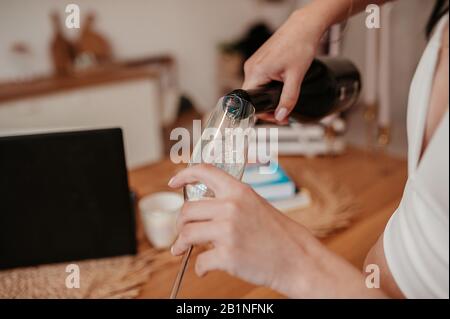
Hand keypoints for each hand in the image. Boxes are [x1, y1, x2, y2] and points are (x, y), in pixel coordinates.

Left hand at [168, 164, 384, 297]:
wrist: (297, 259)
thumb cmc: (278, 235)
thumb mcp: (256, 206)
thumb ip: (230, 204)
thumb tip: (202, 211)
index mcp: (239, 191)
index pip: (205, 171)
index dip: (184, 175)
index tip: (173, 182)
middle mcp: (231, 207)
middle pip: (187, 210)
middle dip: (180, 223)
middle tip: (182, 232)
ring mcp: (228, 231)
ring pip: (187, 234)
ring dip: (181, 244)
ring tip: (183, 250)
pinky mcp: (228, 255)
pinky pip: (200, 261)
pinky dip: (200, 267)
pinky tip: (206, 268)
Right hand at [242, 10, 324, 122]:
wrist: (303, 27)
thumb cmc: (299, 46)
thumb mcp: (296, 77)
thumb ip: (288, 99)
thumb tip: (281, 116)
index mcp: (255, 72)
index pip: (251, 102)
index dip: (264, 113)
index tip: (278, 117)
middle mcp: (251, 68)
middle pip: (253, 97)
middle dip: (269, 107)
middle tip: (285, 113)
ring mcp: (254, 64)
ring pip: (257, 89)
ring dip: (269, 97)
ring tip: (285, 100)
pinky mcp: (259, 61)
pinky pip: (260, 80)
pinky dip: (269, 87)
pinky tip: (281, 86)